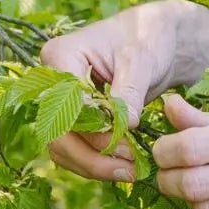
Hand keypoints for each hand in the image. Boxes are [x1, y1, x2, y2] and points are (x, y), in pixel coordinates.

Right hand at [38, 2, 201, 181]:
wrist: (156, 40)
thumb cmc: (147, 38)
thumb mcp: (141, 59)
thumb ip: (129, 91)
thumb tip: (124, 126)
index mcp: (59, 56)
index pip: (67, 105)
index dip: (94, 129)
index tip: (127, 141)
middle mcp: (52, 82)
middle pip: (58, 132)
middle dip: (92, 156)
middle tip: (130, 167)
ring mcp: (60, 103)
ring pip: (63, 148)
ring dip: (95, 165)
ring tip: (131, 171)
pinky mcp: (74, 120)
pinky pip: (75, 149)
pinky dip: (97, 162)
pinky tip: (124, 167)